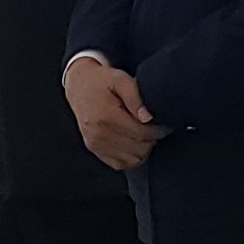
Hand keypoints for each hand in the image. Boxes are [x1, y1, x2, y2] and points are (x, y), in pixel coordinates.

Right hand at [63, 54, 165, 169]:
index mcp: (106, 117)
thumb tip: (147, 117)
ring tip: (144, 134)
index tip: (164, 125)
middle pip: (139, 149)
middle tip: (155, 128)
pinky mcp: (94, 149)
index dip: (158, 131)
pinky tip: (134, 143)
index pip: (142, 134)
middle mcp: (98, 134)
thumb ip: (135, 97)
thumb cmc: (101, 80)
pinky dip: (131, 157)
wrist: (79, 84)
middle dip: (152, 140)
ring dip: (143, 149)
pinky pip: (120, 164)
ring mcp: (95, 144)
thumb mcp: (120, 79)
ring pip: (132, 160)